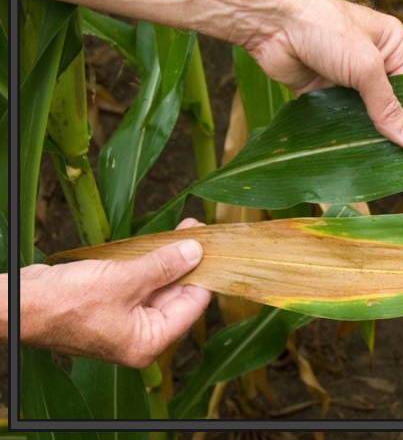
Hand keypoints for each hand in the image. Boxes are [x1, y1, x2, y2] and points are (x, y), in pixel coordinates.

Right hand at [20, 218, 210, 367]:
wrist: (18, 303)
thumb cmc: (65, 303)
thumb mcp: (123, 280)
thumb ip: (163, 266)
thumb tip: (196, 252)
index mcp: (148, 342)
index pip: (192, 306)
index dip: (204, 275)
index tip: (215, 247)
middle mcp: (140, 335)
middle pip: (177, 294)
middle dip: (188, 262)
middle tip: (198, 231)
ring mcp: (125, 320)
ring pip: (159, 285)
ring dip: (169, 258)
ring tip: (184, 230)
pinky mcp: (112, 304)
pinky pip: (139, 282)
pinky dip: (149, 263)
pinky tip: (159, 241)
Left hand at [246, 0, 402, 148]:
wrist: (271, 23)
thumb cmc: (326, 29)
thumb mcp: (366, 67)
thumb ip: (387, 106)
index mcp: (391, 45)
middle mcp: (371, 61)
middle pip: (386, 103)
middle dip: (388, 127)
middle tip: (397, 159)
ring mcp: (345, 77)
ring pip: (361, 113)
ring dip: (362, 132)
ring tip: (375, 160)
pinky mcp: (321, 91)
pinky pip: (336, 117)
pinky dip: (339, 131)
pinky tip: (347, 152)